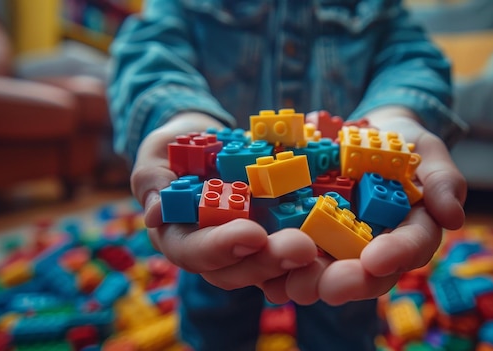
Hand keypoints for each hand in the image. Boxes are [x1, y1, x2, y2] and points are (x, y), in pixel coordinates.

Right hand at [131, 112, 317, 289]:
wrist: (205, 142)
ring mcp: (249, 247)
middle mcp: (217, 252)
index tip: (251, 235)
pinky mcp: (276, 233)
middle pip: (240, 269)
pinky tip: (340, 234)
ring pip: (272, 267)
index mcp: (182, 239)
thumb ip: (152, 180)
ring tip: (323, 246)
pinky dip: (318, 244)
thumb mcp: (155, 157)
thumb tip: (153, 213)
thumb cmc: (173, 151)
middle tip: (300, 248)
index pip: (197, 253)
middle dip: (270, 261)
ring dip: (298, 262)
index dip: (223, 248)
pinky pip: (296, 244)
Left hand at [263, 106, 466, 305]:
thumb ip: (441, 180)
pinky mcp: (307, 234)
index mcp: (410, 230)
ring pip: (328, 273)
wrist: (362, 131)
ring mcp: (340, 244)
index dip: (395, 255)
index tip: (376, 258)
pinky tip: (265, 270)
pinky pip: (294, 256)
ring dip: (309, 281)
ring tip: (291, 283)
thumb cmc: (400, 142)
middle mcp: (376, 247)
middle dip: (346, 282)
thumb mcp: (426, 150)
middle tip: (326, 285)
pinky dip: (280, 265)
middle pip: (366, 274)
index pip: (411, 247)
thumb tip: (453, 216)